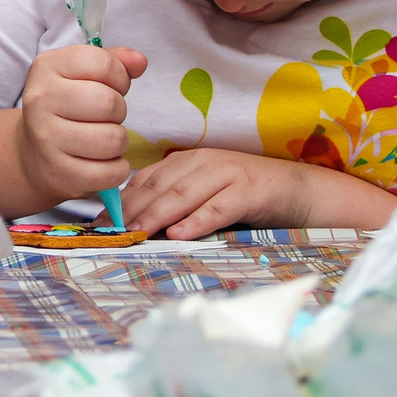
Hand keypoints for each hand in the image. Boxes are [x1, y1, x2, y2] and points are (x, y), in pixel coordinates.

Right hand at [15, 45, 146, 205]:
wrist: (31, 152)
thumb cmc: (66, 107)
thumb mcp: (82, 74)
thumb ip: (114, 61)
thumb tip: (140, 61)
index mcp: (47, 67)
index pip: (103, 64)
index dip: (120, 77)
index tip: (111, 87)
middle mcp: (40, 99)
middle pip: (109, 103)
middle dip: (119, 111)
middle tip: (106, 117)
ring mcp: (46, 138)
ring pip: (112, 139)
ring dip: (118, 141)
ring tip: (105, 139)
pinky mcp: (57, 172)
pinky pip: (109, 172)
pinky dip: (116, 169)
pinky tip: (103, 162)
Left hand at [120, 149, 324, 239]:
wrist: (298, 191)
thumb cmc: (244, 196)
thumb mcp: (204, 195)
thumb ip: (174, 204)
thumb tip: (132, 226)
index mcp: (186, 162)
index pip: (145, 180)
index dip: (120, 202)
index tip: (98, 225)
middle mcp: (203, 163)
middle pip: (159, 187)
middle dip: (130, 210)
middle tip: (108, 233)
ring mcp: (227, 174)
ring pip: (183, 195)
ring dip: (156, 215)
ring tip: (135, 233)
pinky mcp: (250, 191)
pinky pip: (219, 207)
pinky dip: (198, 221)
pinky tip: (179, 234)